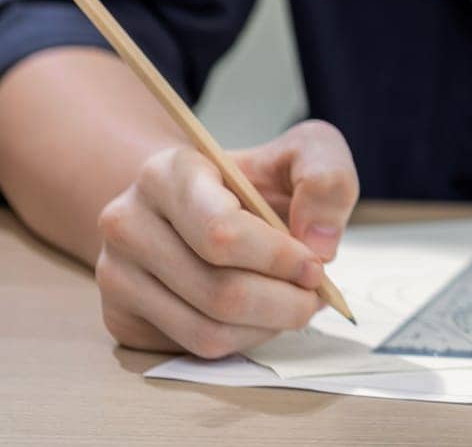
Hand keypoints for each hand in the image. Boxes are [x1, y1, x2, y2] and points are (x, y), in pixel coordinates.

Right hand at [95, 119, 358, 357]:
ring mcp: (115, 273)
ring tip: (295, 303)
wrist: (206, 201)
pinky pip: (195, 348)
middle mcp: (126, 222)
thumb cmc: (258, 179)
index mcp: (167, 172)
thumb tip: (319, 245)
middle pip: (219, 291)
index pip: (222, 234)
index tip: (316, 266)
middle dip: (285, 302)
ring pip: (208, 330)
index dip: (279, 259)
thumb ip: (326, 180)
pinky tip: (261, 313)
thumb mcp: (306, 152)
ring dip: (269, 326)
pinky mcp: (121, 317)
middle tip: (316, 294)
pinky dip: (244, 339)